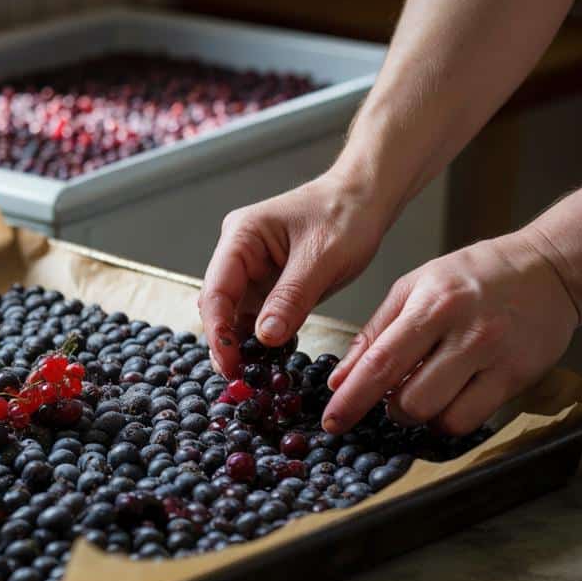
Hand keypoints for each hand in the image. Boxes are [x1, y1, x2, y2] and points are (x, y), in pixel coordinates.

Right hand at [198, 172, 391, 376]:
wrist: (365, 201)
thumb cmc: (345, 216)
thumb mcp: (322, 259)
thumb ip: (291, 298)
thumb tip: (265, 338)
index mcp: (241, 237)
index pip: (216, 290)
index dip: (218, 330)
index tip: (230, 363)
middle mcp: (238, 254)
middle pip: (219, 306)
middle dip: (227, 343)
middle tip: (241, 379)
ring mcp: (251, 271)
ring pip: (236, 316)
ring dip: (244, 346)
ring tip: (256, 376)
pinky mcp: (268, 285)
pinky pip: (257, 318)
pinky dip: (263, 341)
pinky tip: (271, 361)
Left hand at [323, 230, 579, 434]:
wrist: (549, 269)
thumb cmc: (475, 275)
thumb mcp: (414, 286)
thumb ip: (374, 332)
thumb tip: (341, 379)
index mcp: (433, 304)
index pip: (382, 361)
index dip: (353, 398)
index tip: (332, 420)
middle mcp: (467, 333)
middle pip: (412, 400)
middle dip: (390, 409)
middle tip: (391, 394)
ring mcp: (497, 358)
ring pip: (442, 417)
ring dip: (420, 415)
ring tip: (422, 392)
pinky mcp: (519, 377)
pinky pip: (471, 420)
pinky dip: (449, 419)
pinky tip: (448, 397)